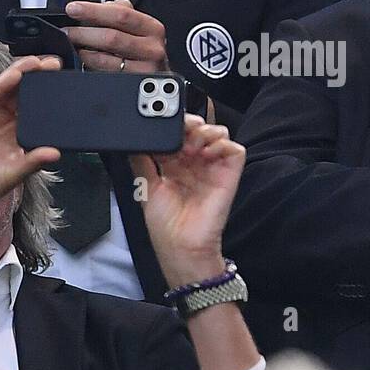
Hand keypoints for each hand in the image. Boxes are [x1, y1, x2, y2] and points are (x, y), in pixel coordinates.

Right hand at [0, 55, 61, 233]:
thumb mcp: (15, 172)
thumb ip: (34, 160)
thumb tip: (56, 153)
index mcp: (16, 134)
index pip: (34, 109)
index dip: (48, 96)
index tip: (65, 85)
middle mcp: (2, 121)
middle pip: (22, 94)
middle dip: (38, 79)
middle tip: (55, 65)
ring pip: (6, 89)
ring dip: (22, 73)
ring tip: (38, 62)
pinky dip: (2, 83)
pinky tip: (16, 73)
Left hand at [64, 0, 168, 72]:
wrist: (156, 76)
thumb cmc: (142, 48)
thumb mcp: (137, 26)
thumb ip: (118, 12)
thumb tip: (89, 9)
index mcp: (152, 28)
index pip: (121, 14)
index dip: (93, 10)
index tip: (73, 8)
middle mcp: (152, 48)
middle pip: (111, 36)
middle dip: (83, 32)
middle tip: (68, 30)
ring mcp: (144, 68)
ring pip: (105, 57)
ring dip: (83, 49)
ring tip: (73, 44)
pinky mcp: (134, 83)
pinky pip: (105, 72)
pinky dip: (90, 64)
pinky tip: (84, 58)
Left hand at [128, 115, 245, 285]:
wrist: (180, 245)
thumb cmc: (165, 224)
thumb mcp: (145, 186)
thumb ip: (141, 160)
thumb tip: (134, 140)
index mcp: (176, 164)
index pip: (178, 133)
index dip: (173, 125)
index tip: (163, 126)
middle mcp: (196, 163)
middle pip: (199, 128)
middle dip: (189, 124)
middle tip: (179, 134)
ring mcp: (213, 167)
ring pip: (218, 133)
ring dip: (205, 132)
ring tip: (191, 147)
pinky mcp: (229, 174)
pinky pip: (235, 149)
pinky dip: (222, 143)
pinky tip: (206, 154)